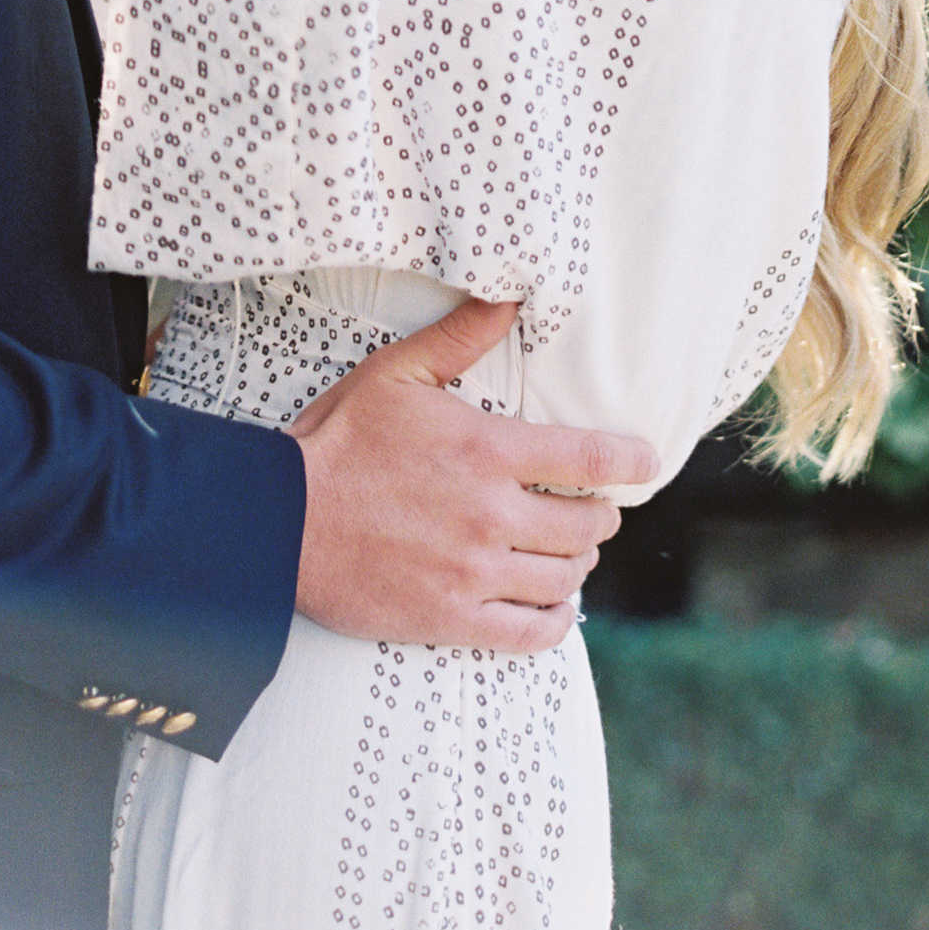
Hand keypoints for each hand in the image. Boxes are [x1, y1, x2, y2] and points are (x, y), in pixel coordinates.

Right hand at [287, 297, 654, 654]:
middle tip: (591, 507)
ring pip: (565, 578)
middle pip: (585, 525)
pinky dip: (556, 621)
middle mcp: (492, 515)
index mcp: (486, 450)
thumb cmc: (340, 441)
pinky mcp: (453, 618)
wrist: (283, 521)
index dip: (629, 461)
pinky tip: (555, 607)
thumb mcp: (396, 373)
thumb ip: (460, 337)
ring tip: (569, 551)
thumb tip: (509, 296)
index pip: (588, 459)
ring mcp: (474, 571)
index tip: (645, 463)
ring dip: (577, 563)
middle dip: (598, 514)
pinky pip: (531, 633)